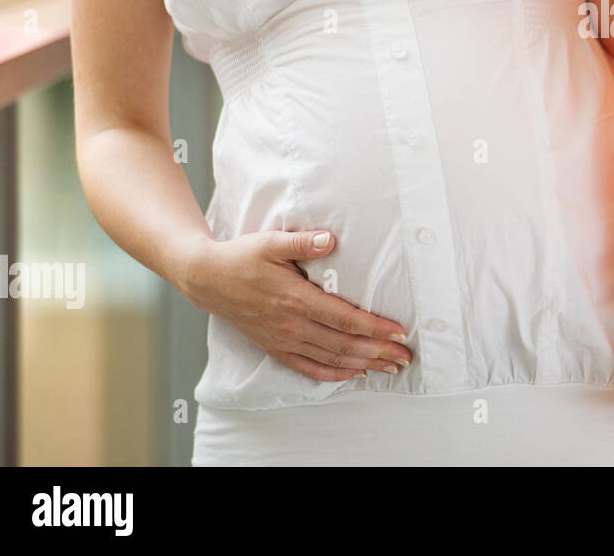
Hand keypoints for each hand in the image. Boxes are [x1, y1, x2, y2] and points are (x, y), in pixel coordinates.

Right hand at [179, 229, 412, 381]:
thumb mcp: (271, 243)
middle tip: (405, 355)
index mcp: (296, 300)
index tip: (399, 331)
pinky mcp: (275, 348)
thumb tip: (331, 239)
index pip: (345, 319)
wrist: (207, 280)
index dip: (375, 327)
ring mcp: (283, 340)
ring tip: (390, 367)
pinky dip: (334, 374)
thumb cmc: (242, 258)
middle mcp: (292, 326)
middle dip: (379, 351)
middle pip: (344, 344)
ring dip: (364, 364)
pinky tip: (354, 374)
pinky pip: (308, 368)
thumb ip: (303, 242)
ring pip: (331, 359)